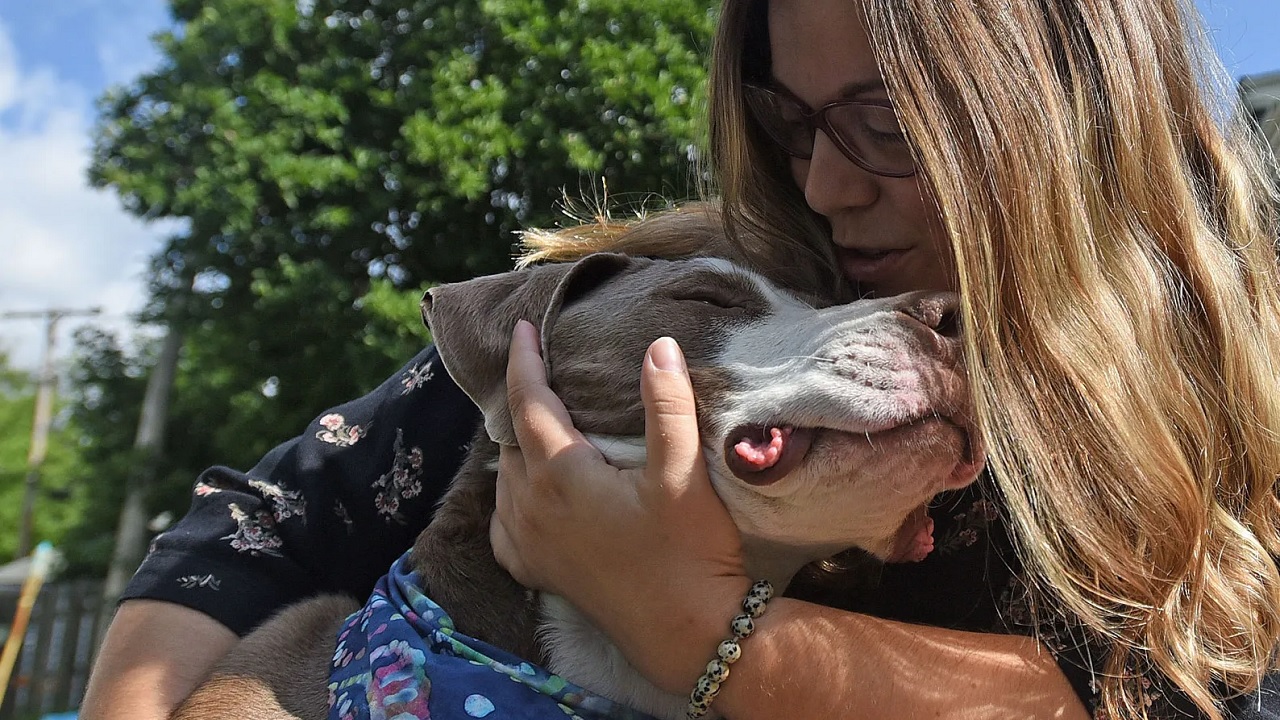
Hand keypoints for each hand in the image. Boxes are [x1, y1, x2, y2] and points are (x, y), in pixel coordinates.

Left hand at [491, 320, 750, 691]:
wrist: (689, 634)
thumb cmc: (690, 552)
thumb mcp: (684, 474)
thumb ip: (667, 406)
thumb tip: (658, 346)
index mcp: (559, 475)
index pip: (527, 401)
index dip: (524, 360)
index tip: (523, 327)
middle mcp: (529, 507)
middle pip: (512, 437)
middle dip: (522, 400)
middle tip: (541, 369)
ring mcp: (527, 543)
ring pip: (505, 475)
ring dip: (518, 445)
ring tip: (541, 420)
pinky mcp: (535, 571)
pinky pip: (504, 518)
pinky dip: (513, 491)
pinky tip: (532, 487)